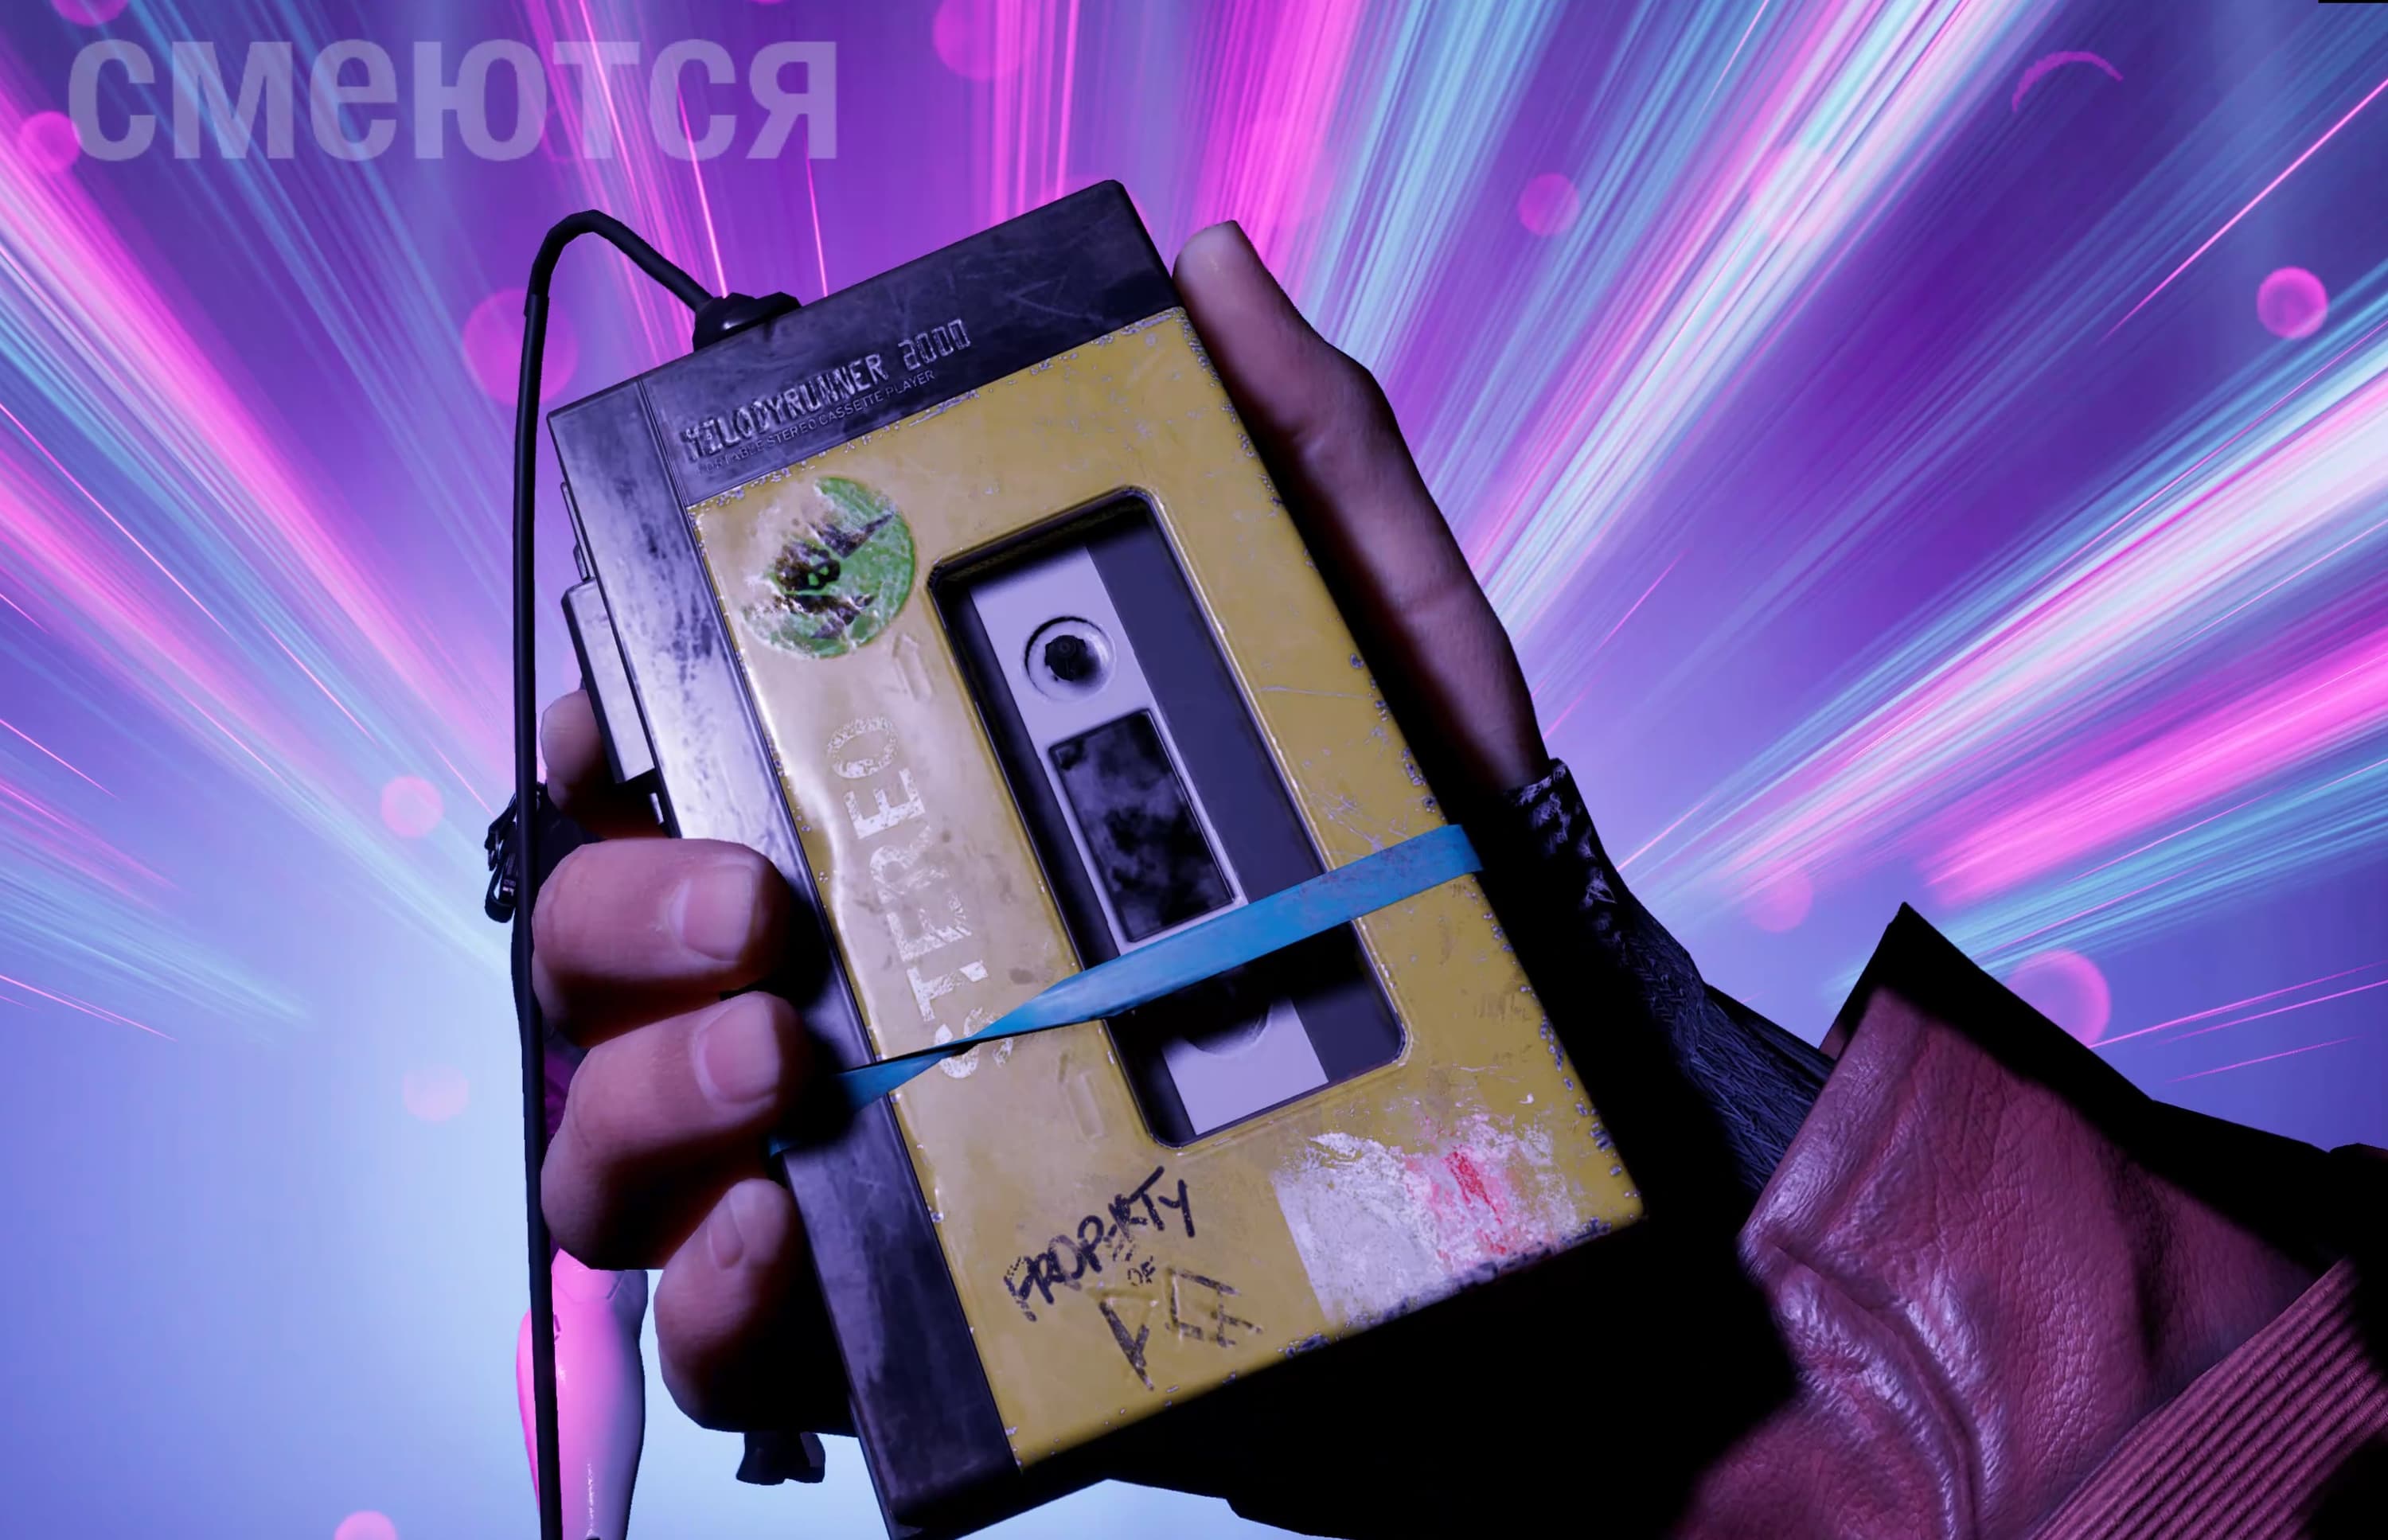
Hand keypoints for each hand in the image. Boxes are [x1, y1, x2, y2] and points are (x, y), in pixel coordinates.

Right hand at [534, 218, 1548, 1435]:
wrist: (1541, 1159)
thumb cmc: (1446, 886)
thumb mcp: (1393, 658)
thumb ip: (1309, 463)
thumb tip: (1207, 275)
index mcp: (925, 818)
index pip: (687, 752)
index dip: (602, 716)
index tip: (613, 705)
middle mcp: (855, 979)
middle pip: (610, 944)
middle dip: (623, 914)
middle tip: (758, 909)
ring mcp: (864, 1154)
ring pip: (621, 1142)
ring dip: (644, 1097)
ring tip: (781, 1068)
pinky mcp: (910, 1317)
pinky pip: (727, 1339)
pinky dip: (712, 1305)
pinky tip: (781, 1244)